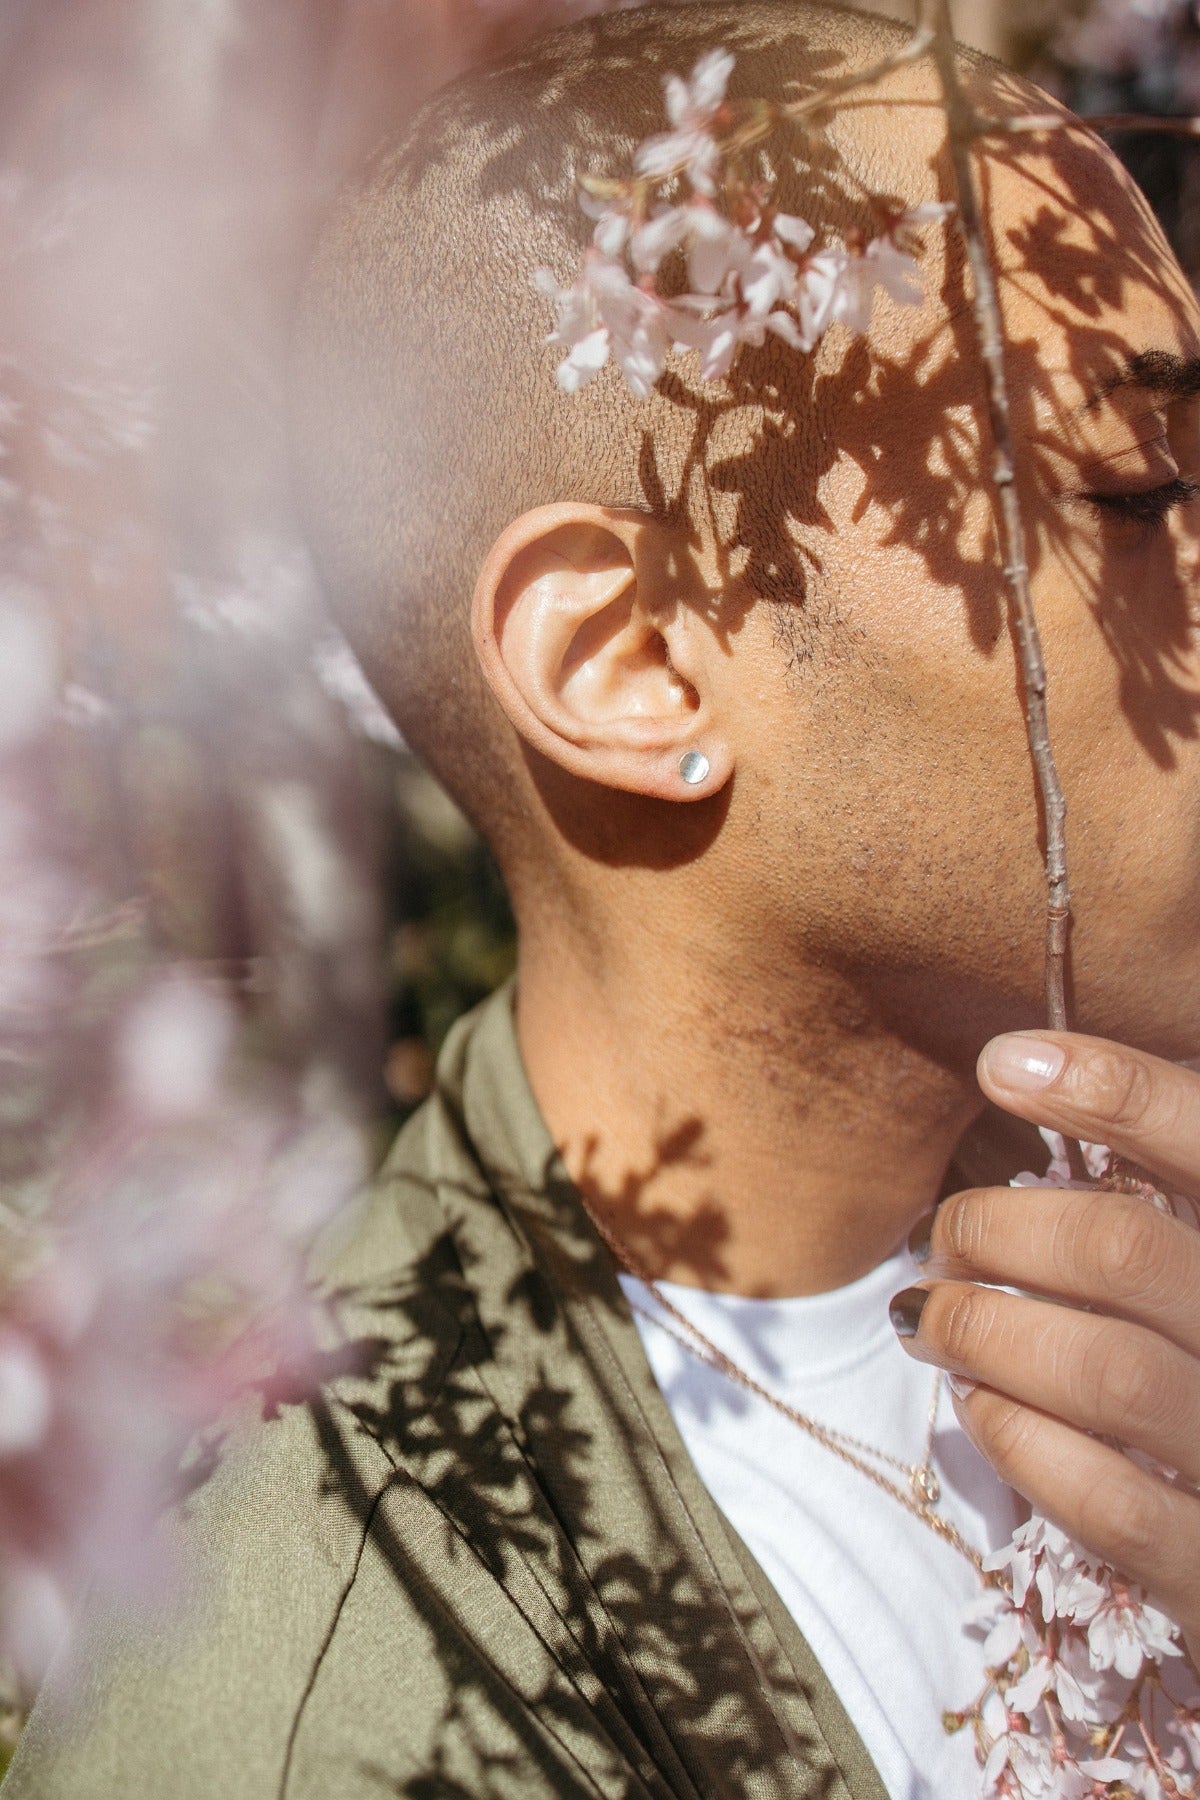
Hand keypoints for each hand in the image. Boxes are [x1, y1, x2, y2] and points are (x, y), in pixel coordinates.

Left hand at [892, 1030, 1199, 1669]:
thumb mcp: (1187, 1256)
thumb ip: (1146, 1188)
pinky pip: (1102, 1497)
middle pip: (1123, 1251)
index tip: (1003, 1064)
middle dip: (998, 1231)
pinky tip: (978, 1403)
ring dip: (983, 1332)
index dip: (1115, 1088)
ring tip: (929, 1319)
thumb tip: (1018, 1068)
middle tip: (938, 1238)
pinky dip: (1015, 1437)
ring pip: (1104, 1370)